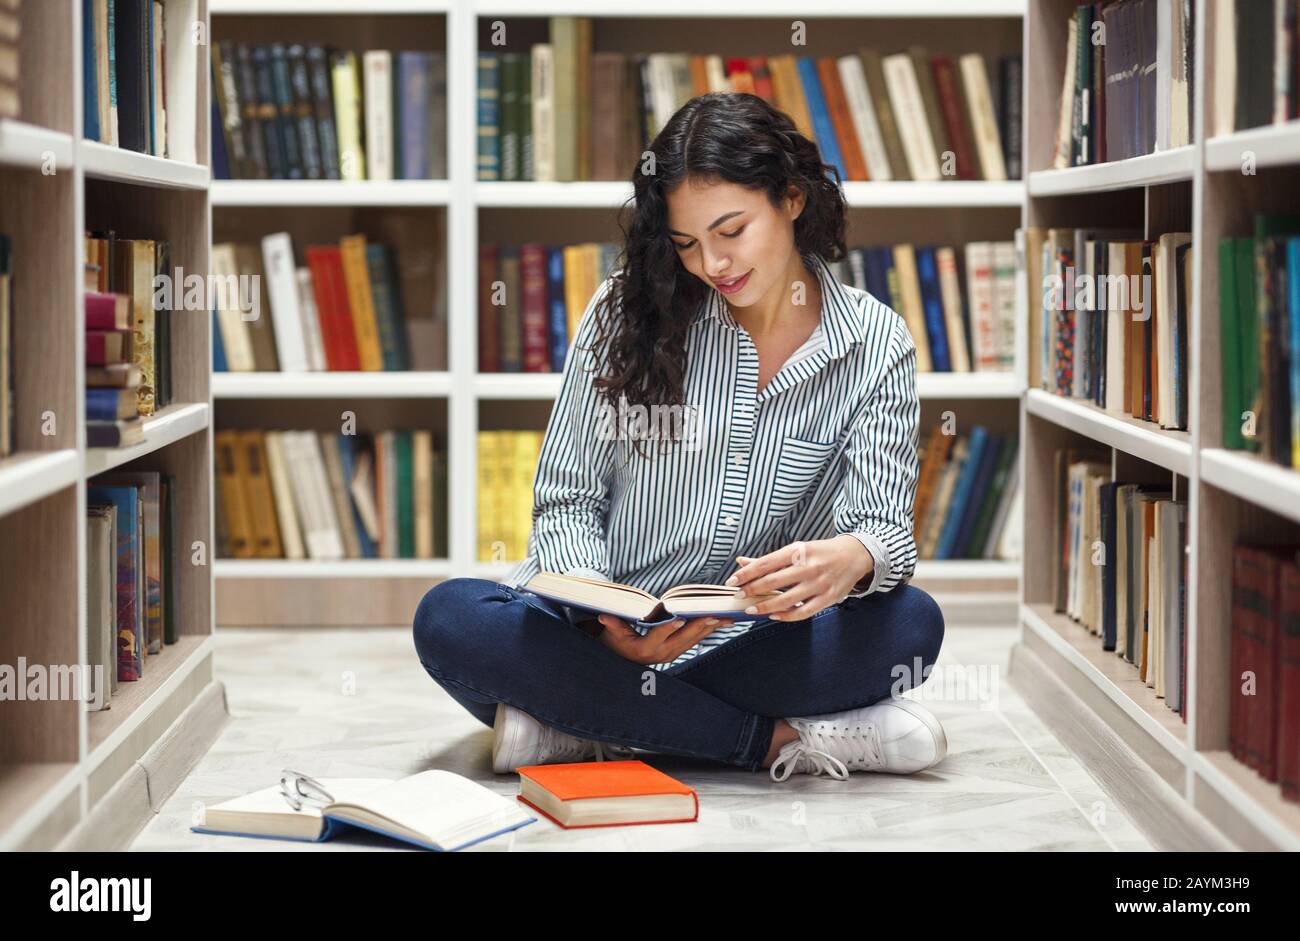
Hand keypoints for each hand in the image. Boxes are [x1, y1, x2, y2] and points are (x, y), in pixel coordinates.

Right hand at [596, 613, 734, 665]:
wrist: (623, 659)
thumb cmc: (616, 642)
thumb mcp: (612, 634)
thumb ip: (612, 625)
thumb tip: (603, 616)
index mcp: (645, 649)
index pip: (658, 636)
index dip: (669, 628)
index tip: (680, 619)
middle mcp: (662, 653)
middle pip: (683, 638)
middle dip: (700, 626)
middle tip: (714, 614)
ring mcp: (672, 653)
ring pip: (694, 639)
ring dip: (710, 628)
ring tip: (726, 617)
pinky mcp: (679, 651)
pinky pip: (696, 640)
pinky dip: (708, 630)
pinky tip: (722, 622)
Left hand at [725, 536, 872, 620]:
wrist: (855, 555)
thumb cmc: (820, 552)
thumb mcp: (796, 549)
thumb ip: (769, 560)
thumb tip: (741, 563)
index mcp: (798, 550)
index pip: (766, 563)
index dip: (747, 573)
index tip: (732, 581)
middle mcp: (809, 566)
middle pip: (773, 581)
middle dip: (752, 590)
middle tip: (738, 596)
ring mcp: (819, 583)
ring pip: (787, 599)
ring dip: (765, 606)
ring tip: (751, 610)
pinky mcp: (828, 598)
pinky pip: (803, 612)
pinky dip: (786, 616)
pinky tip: (773, 616)